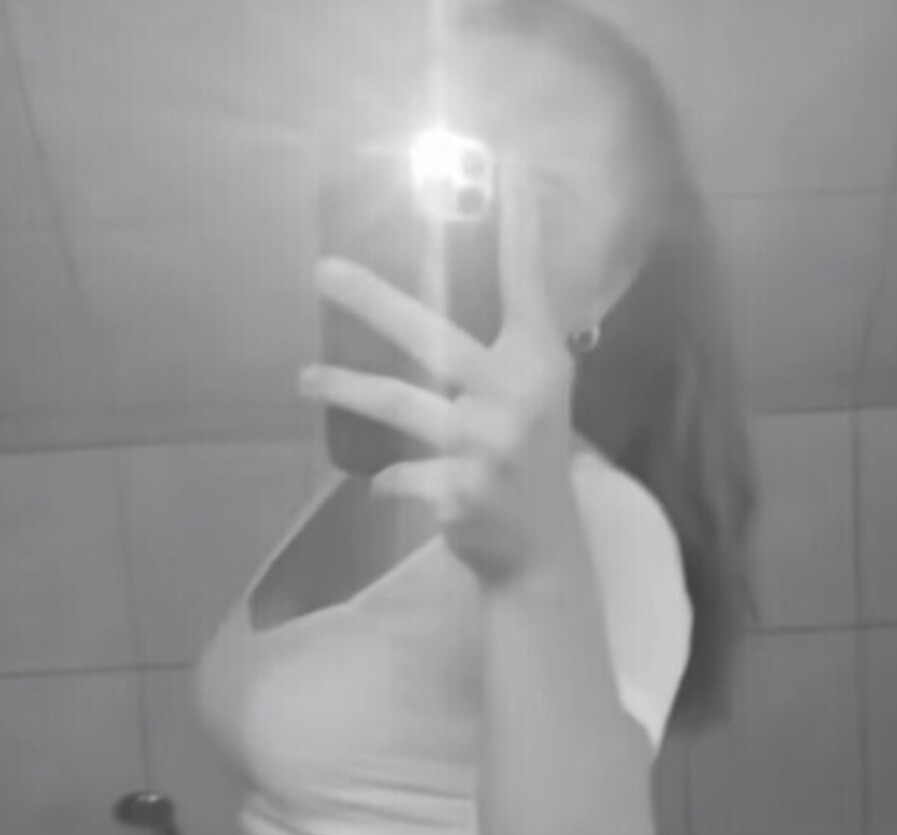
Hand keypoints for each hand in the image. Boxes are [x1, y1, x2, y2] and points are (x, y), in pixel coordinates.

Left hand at [299, 162, 578, 585]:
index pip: (527, 285)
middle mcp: (515, 396)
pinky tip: (380, 487)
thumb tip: (454, 293)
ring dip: (345, 390)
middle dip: (373, 300)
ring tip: (305, 379)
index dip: (521, 230)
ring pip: (399, 404)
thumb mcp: (535, 396)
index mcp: (538, 364)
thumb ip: (509, 348)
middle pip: (432, 335)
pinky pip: (398, 476)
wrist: (542, 552)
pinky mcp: (460, 492)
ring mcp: (487, 446)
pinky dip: (387, 481)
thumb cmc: (530, 461)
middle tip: (322, 271)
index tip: (511, 170)